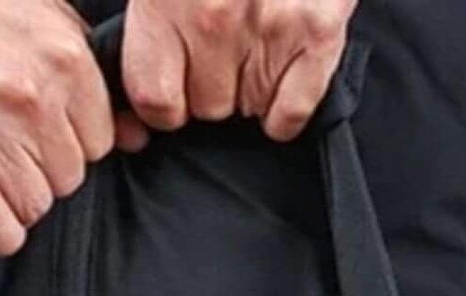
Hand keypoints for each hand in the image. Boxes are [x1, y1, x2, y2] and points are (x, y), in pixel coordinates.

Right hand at [0, 0, 147, 256]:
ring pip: (34, 206)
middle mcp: (31, 97)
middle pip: (68, 179)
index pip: (99, 144)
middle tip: (14, 148)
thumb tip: (133, 136)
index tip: (50, 138)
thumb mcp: (45, 12)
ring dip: (19, 200)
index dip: (74, 146)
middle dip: (46, 171)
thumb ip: (90, 74)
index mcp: (64, 59)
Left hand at [122, 0, 357, 140]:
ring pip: (247, 109)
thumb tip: (147, 79)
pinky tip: (283, 78)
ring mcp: (269, 26)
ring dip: (250, 88)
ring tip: (255, 45)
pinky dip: (285, 110)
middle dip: (211, 84)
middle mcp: (214, 19)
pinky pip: (291, 113)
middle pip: (204, 107)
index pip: (154, 98)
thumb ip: (153, 12)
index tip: (175, 84)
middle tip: (223, 47)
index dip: (165, 100)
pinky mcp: (318, 29)